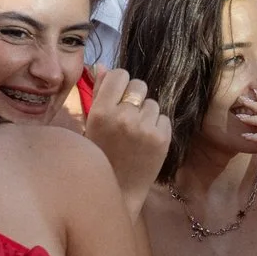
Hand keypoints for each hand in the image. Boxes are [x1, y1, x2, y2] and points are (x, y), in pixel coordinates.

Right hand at [80, 70, 172, 199]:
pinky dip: (157, 127)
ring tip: (135, 133)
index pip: (119, 75)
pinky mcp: (162, 139)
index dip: (120, 84)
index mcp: (101, 112)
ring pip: (153, 103)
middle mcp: (123, 117)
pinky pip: (164, 118)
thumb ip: (99, 93)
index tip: (118, 98)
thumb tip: (104, 65)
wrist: (119, 190)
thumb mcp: (92, 124)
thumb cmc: (101, 155)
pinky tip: (146, 142)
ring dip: (146, 114)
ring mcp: (145, 128)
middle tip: (128, 117)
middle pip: (139, 85)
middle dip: (135, 97)